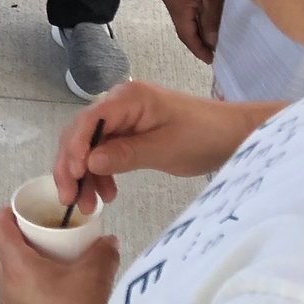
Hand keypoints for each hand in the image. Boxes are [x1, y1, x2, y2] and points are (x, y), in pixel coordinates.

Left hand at [0, 211, 117, 303]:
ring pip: (11, 280)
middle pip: (2, 254)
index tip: (27, 211)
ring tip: (55, 268)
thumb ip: (102, 251)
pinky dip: (32, 294)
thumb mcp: (96, 277)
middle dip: (21, 240)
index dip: (7, 214)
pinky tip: (58, 302)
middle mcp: (5, 289)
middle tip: (47, 237)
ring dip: (27, 269)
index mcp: (17, 268)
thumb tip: (107, 241)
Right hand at [51, 79, 245, 208]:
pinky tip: (107, 193)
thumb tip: (89, 162)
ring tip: (88, 205)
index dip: (75, 149)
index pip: (88, 121)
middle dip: (72, 167)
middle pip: (81, 134)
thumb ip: (126, 154)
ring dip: (85, 175)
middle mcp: (119, 103)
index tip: (72, 178)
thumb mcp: (165, 149)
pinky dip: (101, 172)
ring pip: (90, 146)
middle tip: (70, 200)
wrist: (233, 135)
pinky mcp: (130, 132)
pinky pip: (105, 151)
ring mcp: (123, 118)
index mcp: (127, 99)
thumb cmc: (204, 137)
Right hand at [161, 0, 232, 61]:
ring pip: (186, 14)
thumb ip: (212, 21)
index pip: (185, 34)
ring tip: (216, 36)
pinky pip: (187, 3)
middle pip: (183, 25)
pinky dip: (198, 13)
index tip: (214, 61)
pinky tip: (211, 16)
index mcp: (174, 1)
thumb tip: (212, 42)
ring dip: (200, 26)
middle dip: (200, 39)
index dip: (199, 50)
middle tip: (218, 51)